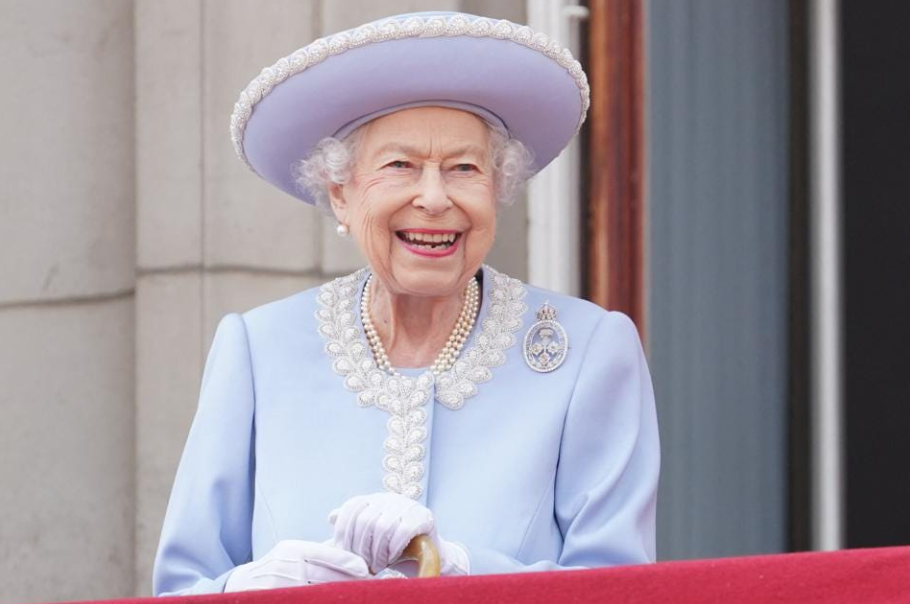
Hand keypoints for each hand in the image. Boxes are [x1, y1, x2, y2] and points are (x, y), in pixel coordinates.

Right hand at [224, 540, 369, 590]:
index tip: (365, 569)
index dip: (347, 561)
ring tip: (355, 594)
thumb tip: (349, 547)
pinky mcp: (277, 598)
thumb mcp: (293, 551)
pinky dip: (321, 601)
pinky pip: (306, 600)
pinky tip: (335, 600)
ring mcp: (281, 585)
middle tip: (369, 584)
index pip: (326, 553)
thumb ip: (319, 551)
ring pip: (318, 592)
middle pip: (325, 576)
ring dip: (338, 594)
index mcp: (294, 549)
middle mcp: (287, 565)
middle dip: (349, 581)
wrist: (243, 583)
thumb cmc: (277, 565)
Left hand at [328, 492, 468, 574]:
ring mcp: (408, 504)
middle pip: (365, 520)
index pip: (352, 507)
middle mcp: (390, 498)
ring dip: (377, 551)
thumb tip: (331, 516)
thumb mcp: (369, 537)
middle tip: (364, 566)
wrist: (424, 554)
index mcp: (374, 499)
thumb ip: (352, 526)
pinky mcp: (423, 516)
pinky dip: (393, 548)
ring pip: (383, 527)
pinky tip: (391, 558)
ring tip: (377, 566)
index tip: (345, 553)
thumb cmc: (391, 547)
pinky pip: (403, 530)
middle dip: (361, 548)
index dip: (344, 531)